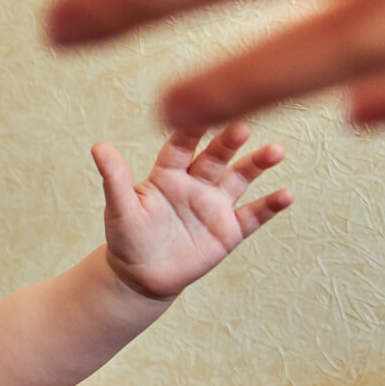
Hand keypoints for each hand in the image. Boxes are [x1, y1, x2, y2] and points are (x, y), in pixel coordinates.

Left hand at [95, 123, 292, 298]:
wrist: (141, 277)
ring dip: (257, 164)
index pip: (182, 145)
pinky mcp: (229, 230)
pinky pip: (253, 215)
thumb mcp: (119, 208)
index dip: (192, 129)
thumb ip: (114, 178)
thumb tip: (98, 147)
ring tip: (275, 151)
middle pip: (215, 157)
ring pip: (240, 178)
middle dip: (229, 142)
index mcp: (168, 173)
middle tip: (242, 126)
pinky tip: (286, 194)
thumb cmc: (126, 238)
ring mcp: (215, 205)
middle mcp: (196, 183)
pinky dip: (270, 205)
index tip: (204, 108)